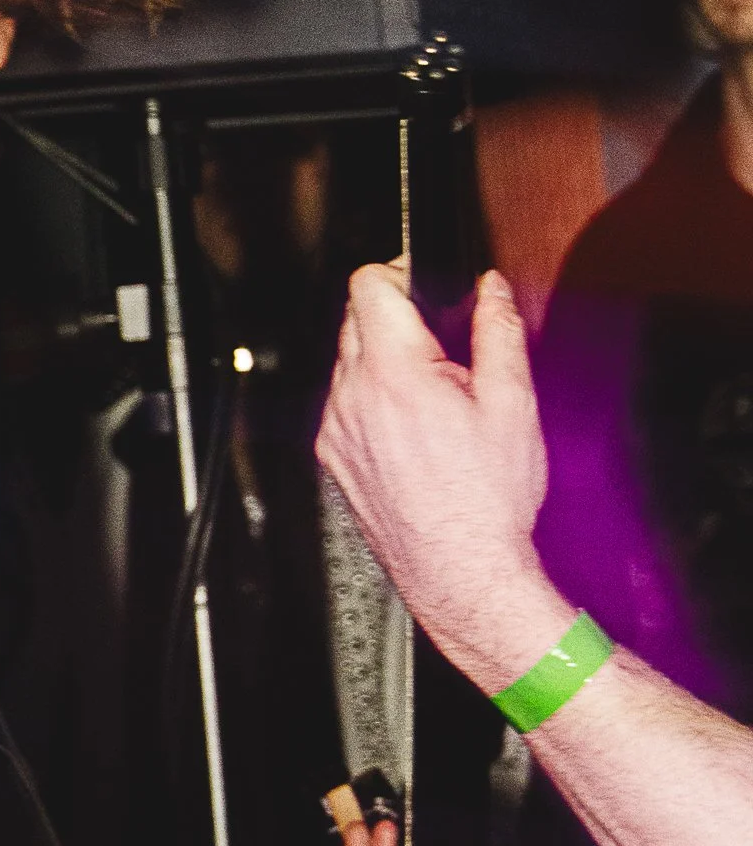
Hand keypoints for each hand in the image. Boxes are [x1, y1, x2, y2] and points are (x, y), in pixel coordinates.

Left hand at [316, 265, 562, 691]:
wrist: (461, 572)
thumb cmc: (487, 501)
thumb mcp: (513, 404)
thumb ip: (498, 331)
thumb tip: (490, 288)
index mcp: (393, 373)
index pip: (368, 285)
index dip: (400, 273)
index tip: (426, 285)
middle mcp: (351, 397)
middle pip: (356, 319)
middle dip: (398, 317)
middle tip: (446, 345)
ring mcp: (336, 429)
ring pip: (348, 362)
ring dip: (385, 360)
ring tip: (434, 395)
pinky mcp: (333, 457)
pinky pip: (344, 404)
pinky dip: (372, 399)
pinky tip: (415, 430)